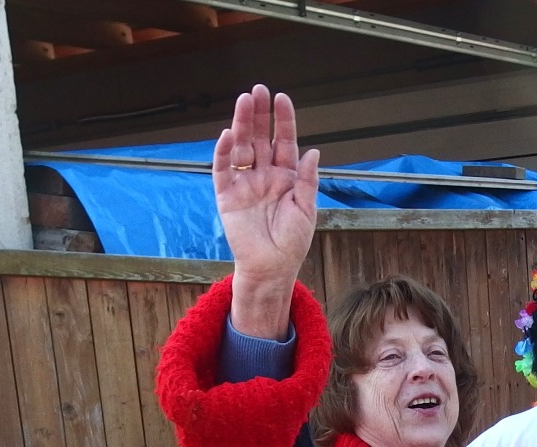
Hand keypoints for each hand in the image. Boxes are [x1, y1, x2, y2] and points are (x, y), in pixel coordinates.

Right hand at [213, 84, 319, 338]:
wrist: (272, 267)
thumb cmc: (292, 242)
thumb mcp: (307, 209)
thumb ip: (308, 180)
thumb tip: (314, 151)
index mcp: (286, 177)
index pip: (284, 142)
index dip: (283, 121)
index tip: (282, 98)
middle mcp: (264, 176)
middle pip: (260, 138)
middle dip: (260, 115)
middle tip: (259, 90)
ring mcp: (245, 184)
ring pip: (242, 147)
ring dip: (242, 124)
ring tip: (244, 101)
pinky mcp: (227, 195)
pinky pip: (223, 169)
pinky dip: (224, 152)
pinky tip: (228, 134)